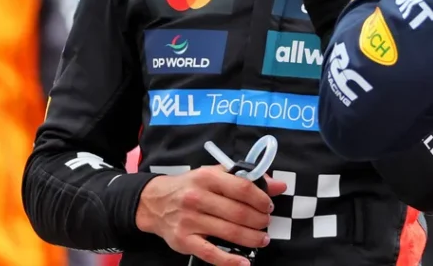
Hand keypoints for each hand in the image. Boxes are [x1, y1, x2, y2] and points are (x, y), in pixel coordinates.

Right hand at [135, 166, 287, 265]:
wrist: (154, 202)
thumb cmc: (190, 186)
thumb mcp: (213, 174)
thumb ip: (244, 178)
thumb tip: (278, 185)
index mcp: (207, 178)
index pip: (242, 188)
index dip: (260, 199)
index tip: (268, 206)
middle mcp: (197, 198)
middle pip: (238, 213)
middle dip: (259, 221)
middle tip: (266, 223)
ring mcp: (190, 221)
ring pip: (229, 232)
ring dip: (252, 239)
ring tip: (261, 239)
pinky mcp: (184, 241)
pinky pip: (211, 253)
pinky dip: (230, 260)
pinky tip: (244, 262)